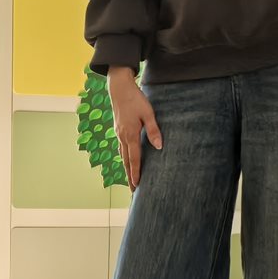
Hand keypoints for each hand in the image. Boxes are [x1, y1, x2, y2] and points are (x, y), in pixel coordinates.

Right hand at [108, 66, 160, 189]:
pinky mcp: (118, 129)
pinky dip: (124, 157)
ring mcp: (119, 133)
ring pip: (122, 155)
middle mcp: (122, 137)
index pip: (134, 159)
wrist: (119, 88)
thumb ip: (154, 130)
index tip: (137, 185)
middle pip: (126, 161)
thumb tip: (159, 146)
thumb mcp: (148, 113)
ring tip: (130, 178)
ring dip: (126, 168)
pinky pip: (121, 147)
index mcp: (130, 135)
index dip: (136, 173)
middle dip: (129, 176)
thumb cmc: (135, 99)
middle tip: (133, 190)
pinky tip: (127, 159)